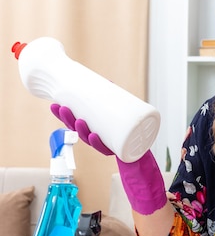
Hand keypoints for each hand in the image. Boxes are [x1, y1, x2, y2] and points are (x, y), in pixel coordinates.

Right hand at [50, 104, 166, 214]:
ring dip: (82, 131)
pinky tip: (95, 136)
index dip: (62, 115)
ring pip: (89, 139)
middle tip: (63, 108)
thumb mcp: (119, 114)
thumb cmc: (126, 133)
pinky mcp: (117, 149)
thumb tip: (110, 81)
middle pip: (77, 130)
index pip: (73, 122)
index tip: (53, 105)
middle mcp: (95, 139)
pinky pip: (106, 148)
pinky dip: (99, 142)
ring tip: (79, 121)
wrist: (141, 153)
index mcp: (91, 130)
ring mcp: (105, 145)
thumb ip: (114, 99)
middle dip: (68, 120)